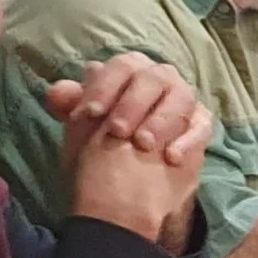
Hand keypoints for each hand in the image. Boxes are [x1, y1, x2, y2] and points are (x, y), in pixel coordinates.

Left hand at [48, 54, 210, 242]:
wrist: (125, 191)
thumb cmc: (101, 150)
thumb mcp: (79, 130)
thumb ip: (69, 107)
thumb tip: (56, 92)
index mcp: (128, 73)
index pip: (122, 66)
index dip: (105, 86)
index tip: (90, 114)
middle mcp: (158, 79)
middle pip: (153, 77)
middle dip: (133, 103)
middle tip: (117, 132)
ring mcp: (182, 101)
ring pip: (181, 96)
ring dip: (161, 119)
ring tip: (143, 144)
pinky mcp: (199, 126)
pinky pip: (201, 125)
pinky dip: (187, 139)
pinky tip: (170, 157)